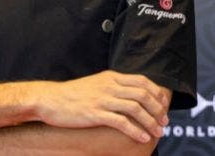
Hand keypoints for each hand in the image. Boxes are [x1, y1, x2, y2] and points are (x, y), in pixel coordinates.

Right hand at [34, 70, 169, 142]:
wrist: (50, 99)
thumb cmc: (71, 94)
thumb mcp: (95, 84)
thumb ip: (112, 86)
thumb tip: (130, 95)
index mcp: (110, 77)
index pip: (142, 81)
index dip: (157, 93)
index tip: (164, 105)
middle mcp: (109, 86)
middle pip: (143, 94)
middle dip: (158, 109)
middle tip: (164, 122)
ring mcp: (102, 99)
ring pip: (136, 108)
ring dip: (150, 121)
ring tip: (157, 132)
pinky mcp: (95, 113)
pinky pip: (121, 122)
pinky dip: (135, 130)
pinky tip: (142, 137)